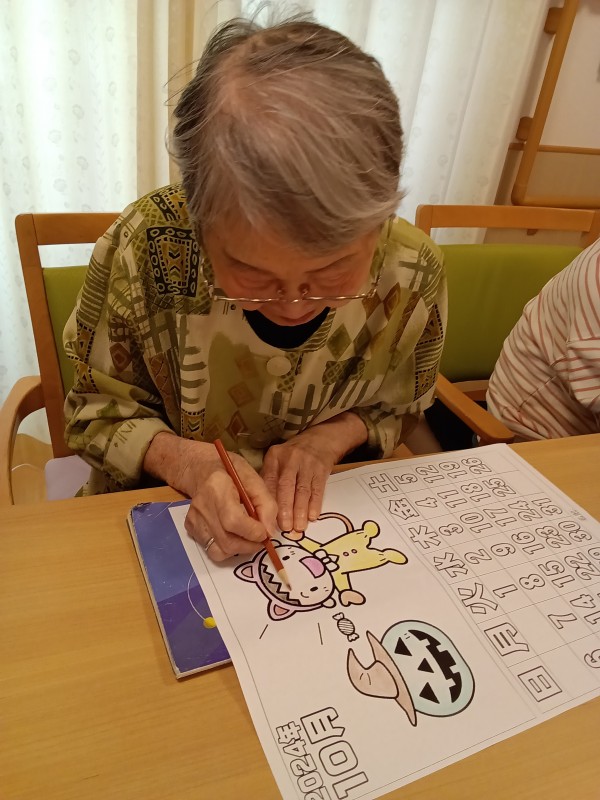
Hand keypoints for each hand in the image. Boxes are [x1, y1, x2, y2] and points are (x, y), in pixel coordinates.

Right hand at [144, 434, 277, 561]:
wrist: (202, 469)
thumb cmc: (231, 472)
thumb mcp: (254, 479)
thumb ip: (266, 504)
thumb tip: (269, 532)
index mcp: (217, 488)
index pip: (233, 521)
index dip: (253, 532)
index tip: (265, 532)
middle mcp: (202, 506)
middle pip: (227, 541)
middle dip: (250, 545)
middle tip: (260, 538)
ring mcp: (194, 519)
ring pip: (219, 551)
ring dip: (239, 549)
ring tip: (247, 537)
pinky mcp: (190, 528)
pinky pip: (212, 549)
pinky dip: (227, 548)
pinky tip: (233, 534)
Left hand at [261, 413, 367, 532]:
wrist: (321, 440)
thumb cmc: (294, 455)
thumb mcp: (278, 460)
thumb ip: (270, 479)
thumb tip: (262, 507)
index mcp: (275, 457)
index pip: (269, 481)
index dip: (269, 501)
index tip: (267, 519)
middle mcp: (290, 459)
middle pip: (286, 486)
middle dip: (285, 509)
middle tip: (284, 527)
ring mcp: (307, 464)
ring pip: (302, 490)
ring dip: (300, 510)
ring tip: (299, 527)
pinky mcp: (322, 469)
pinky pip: (318, 489)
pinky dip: (315, 504)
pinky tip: (313, 517)